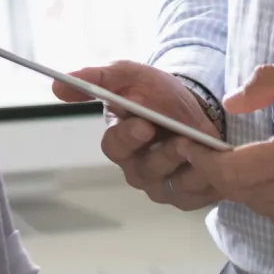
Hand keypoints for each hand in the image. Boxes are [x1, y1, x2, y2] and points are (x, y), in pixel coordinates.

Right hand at [58, 60, 224, 211]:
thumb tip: (56, 84)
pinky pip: (198, 195)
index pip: (114, 146)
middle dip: (163, 154)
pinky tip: (216, 161)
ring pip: (171, 185)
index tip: (144, 123)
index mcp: (119, 142)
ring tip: (203, 148)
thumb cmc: (159, 94)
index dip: (128, 137)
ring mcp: (162, 186)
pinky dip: (209, 178)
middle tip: (181, 139)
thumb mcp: (130, 76)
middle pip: (144, 171)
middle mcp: (137, 169)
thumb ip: (96, 80)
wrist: (199, 107)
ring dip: (189, 166)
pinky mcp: (189, 197)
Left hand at [209, 59, 273, 241]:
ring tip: (247, 162)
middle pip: (240, 192)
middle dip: (220, 171)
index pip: (232, 172)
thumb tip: (231, 103)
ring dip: (246, 186)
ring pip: (260, 206)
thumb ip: (270, 82)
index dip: (204, 161)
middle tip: (210, 152)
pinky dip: (272, 199)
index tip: (189, 145)